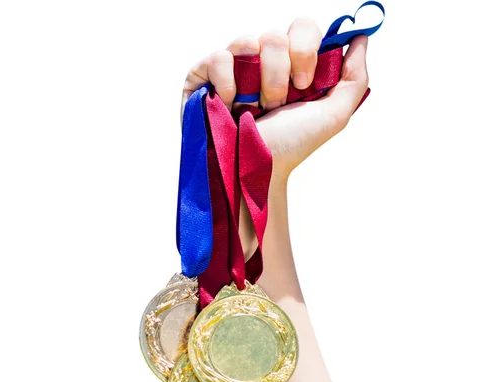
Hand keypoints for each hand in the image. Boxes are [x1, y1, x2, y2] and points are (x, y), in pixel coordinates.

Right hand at [182, 17, 369, 176]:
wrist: (257, 172)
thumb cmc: (291, 147)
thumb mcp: (333, 115)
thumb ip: (354, 76)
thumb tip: (361, 37)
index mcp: (290, 65)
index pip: (301, 28)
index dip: (306, 50)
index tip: (305, 85)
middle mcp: (260, 63)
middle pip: (276, 35)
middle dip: (281, 72)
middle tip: (279, 103)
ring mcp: (231, 69)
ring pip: (247, 41)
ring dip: (258, 81)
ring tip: (255, 109)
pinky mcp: (203, 78)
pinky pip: (217, 57)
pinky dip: (227, 81)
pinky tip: (230, 105)